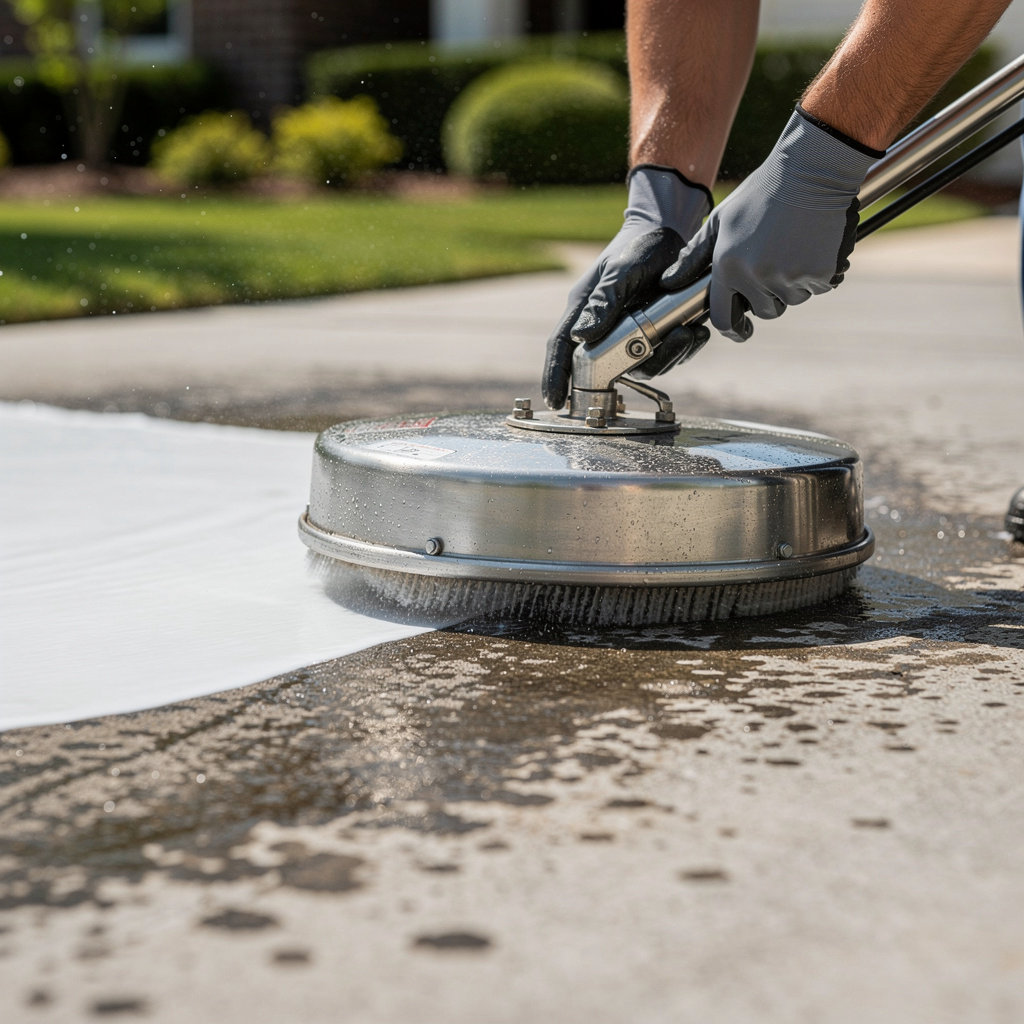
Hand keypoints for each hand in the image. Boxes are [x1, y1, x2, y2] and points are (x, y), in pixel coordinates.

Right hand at [541, 166, 711, 409]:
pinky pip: (665, 354)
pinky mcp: (654, 333)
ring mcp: (630, 333)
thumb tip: (581, 336)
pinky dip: (683, 347)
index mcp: (584, 310)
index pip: (562, 348)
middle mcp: (604, 326)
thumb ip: (603, 302)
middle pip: (608, 365)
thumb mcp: (620, 270)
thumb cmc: (638, 246)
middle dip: (635, 366)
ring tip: (686, 332)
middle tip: (656, 349)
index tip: (554, 402)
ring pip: (642, 364)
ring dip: (667, 355)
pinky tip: (696, 330)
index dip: (555, 376)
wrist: (671, 233)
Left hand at [661, 107, 882, 342]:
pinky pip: (818, 287)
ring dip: (795, 283)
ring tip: (795, 247)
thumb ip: (695, 255)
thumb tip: (669, 282)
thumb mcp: (721, 220)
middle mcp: (756, 276)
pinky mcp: (819, 272)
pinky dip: (819, 272)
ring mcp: (789, 277)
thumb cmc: (763, 192)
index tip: (741, 330)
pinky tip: (814, 244)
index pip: (723, 317)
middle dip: (770, 295)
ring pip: (792, 299)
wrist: (811, 169)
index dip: (732, 328)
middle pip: (764, 310)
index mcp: (728, 267)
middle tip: (777, 261)